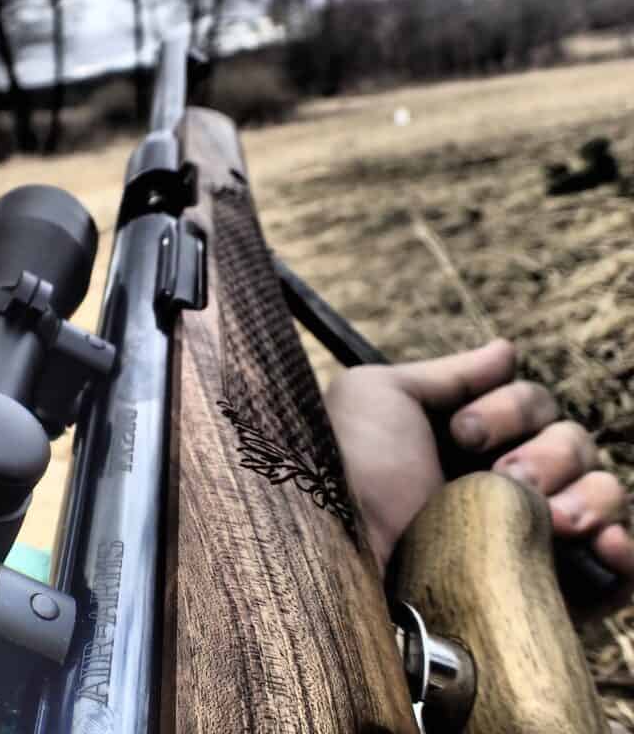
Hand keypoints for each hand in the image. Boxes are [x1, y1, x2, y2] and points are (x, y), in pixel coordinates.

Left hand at [324, 339, 633, 594]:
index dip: (513, 408)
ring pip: (604, 496)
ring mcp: (528, 543)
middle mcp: (503, 489)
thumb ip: (447, 374)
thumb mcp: (379, 397)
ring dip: (586, 495)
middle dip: (547, 453)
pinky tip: (605, 542)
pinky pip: (620, 575)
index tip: (462, 431)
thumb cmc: (351, 469)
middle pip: (577, 446)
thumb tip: (507, 350)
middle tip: (503, 477)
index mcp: (469, 445)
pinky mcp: (545, 598)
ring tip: (547, 518)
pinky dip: (626, 553)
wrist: (344, 556)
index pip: (536, 407)